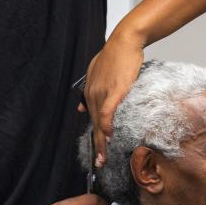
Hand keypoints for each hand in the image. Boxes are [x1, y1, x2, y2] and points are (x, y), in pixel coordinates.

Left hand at [79, 36, 143, 166]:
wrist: (125, 41)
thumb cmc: (117, 55)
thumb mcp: (95, 71)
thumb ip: (88, 89)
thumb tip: (80, 108)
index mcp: (89, 90)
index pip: (91, 118)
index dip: (95, 135)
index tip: (97, 150)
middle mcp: (92, 93)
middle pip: (94, 124)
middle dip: (96, 145)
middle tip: (99, 163)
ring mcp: (101, 93)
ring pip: (99, 122)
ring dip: (101, 142)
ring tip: (103, 158)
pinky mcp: (114, 91)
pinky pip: (107, 113)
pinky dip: (107, 126)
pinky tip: (109, 138)